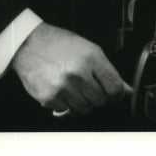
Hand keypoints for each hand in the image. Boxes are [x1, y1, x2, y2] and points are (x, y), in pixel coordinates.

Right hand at [9, 23, 132, 115]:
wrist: (29, 44)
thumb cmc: (60, 44)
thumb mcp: (89, 49)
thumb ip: (108, 71)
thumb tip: (126, 90)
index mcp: (91, 58)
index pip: (115, 87)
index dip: (118, 94)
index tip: (115, 95)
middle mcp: (78, 73)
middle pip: (101, 101)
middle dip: (99, 97)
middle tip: (90, 87)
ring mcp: (63, 87)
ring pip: (85, 109)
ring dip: (83, 102)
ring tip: (75, 88)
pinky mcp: (49, 98)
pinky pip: (67, 111)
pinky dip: (67, 105)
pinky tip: (62, 90)